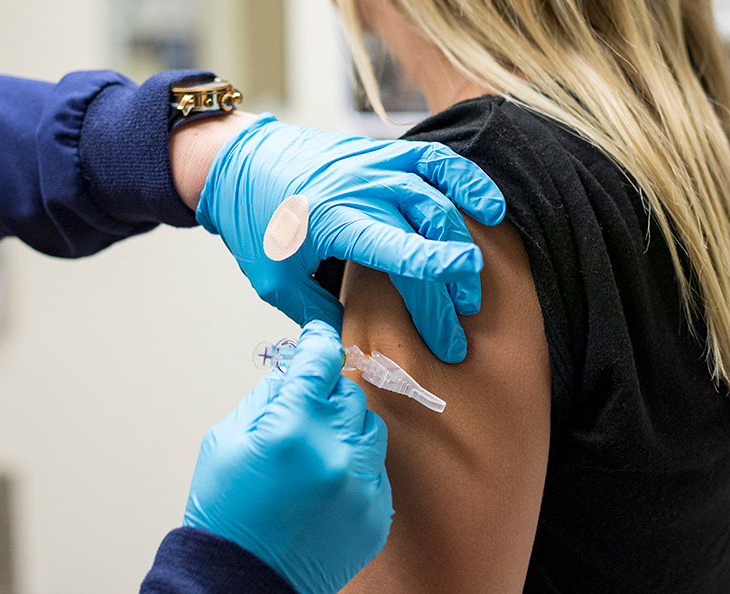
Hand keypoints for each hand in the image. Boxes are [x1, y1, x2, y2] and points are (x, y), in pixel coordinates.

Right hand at [184, 321, 391, 593]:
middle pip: (348, 393)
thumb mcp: (225, 442)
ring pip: (369, 428)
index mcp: (291, 429)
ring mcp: (360, 486)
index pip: (319, 361)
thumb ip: (264, 400)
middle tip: (302, 414)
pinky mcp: (376, 514)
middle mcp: (334, 453)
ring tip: (314, 453)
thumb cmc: (226, 516)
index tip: (318, 339)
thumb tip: (292, 376)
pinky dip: (354, 468)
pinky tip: (325, 485)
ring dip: (345, 429)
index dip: (318, 343)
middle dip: (325, 396)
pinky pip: (375, 471)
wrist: (242, 580)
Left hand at [196, 114, 504, 362]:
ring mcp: (377, 164)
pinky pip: (436, 161)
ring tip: (473, 282)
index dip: (431, 264)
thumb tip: (358, 350)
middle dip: (449, 284)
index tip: (462, 288)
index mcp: (331, 218)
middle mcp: (360, 186)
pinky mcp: (385, 151)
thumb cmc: (254, 224)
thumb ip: (319, 315)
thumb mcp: (275, 281)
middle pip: (426, 230)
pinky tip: (490, 208)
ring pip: (439, 195)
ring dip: (463, 240)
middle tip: (457, 329)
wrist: (239, 162)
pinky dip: (467, 181)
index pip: (393, 243)